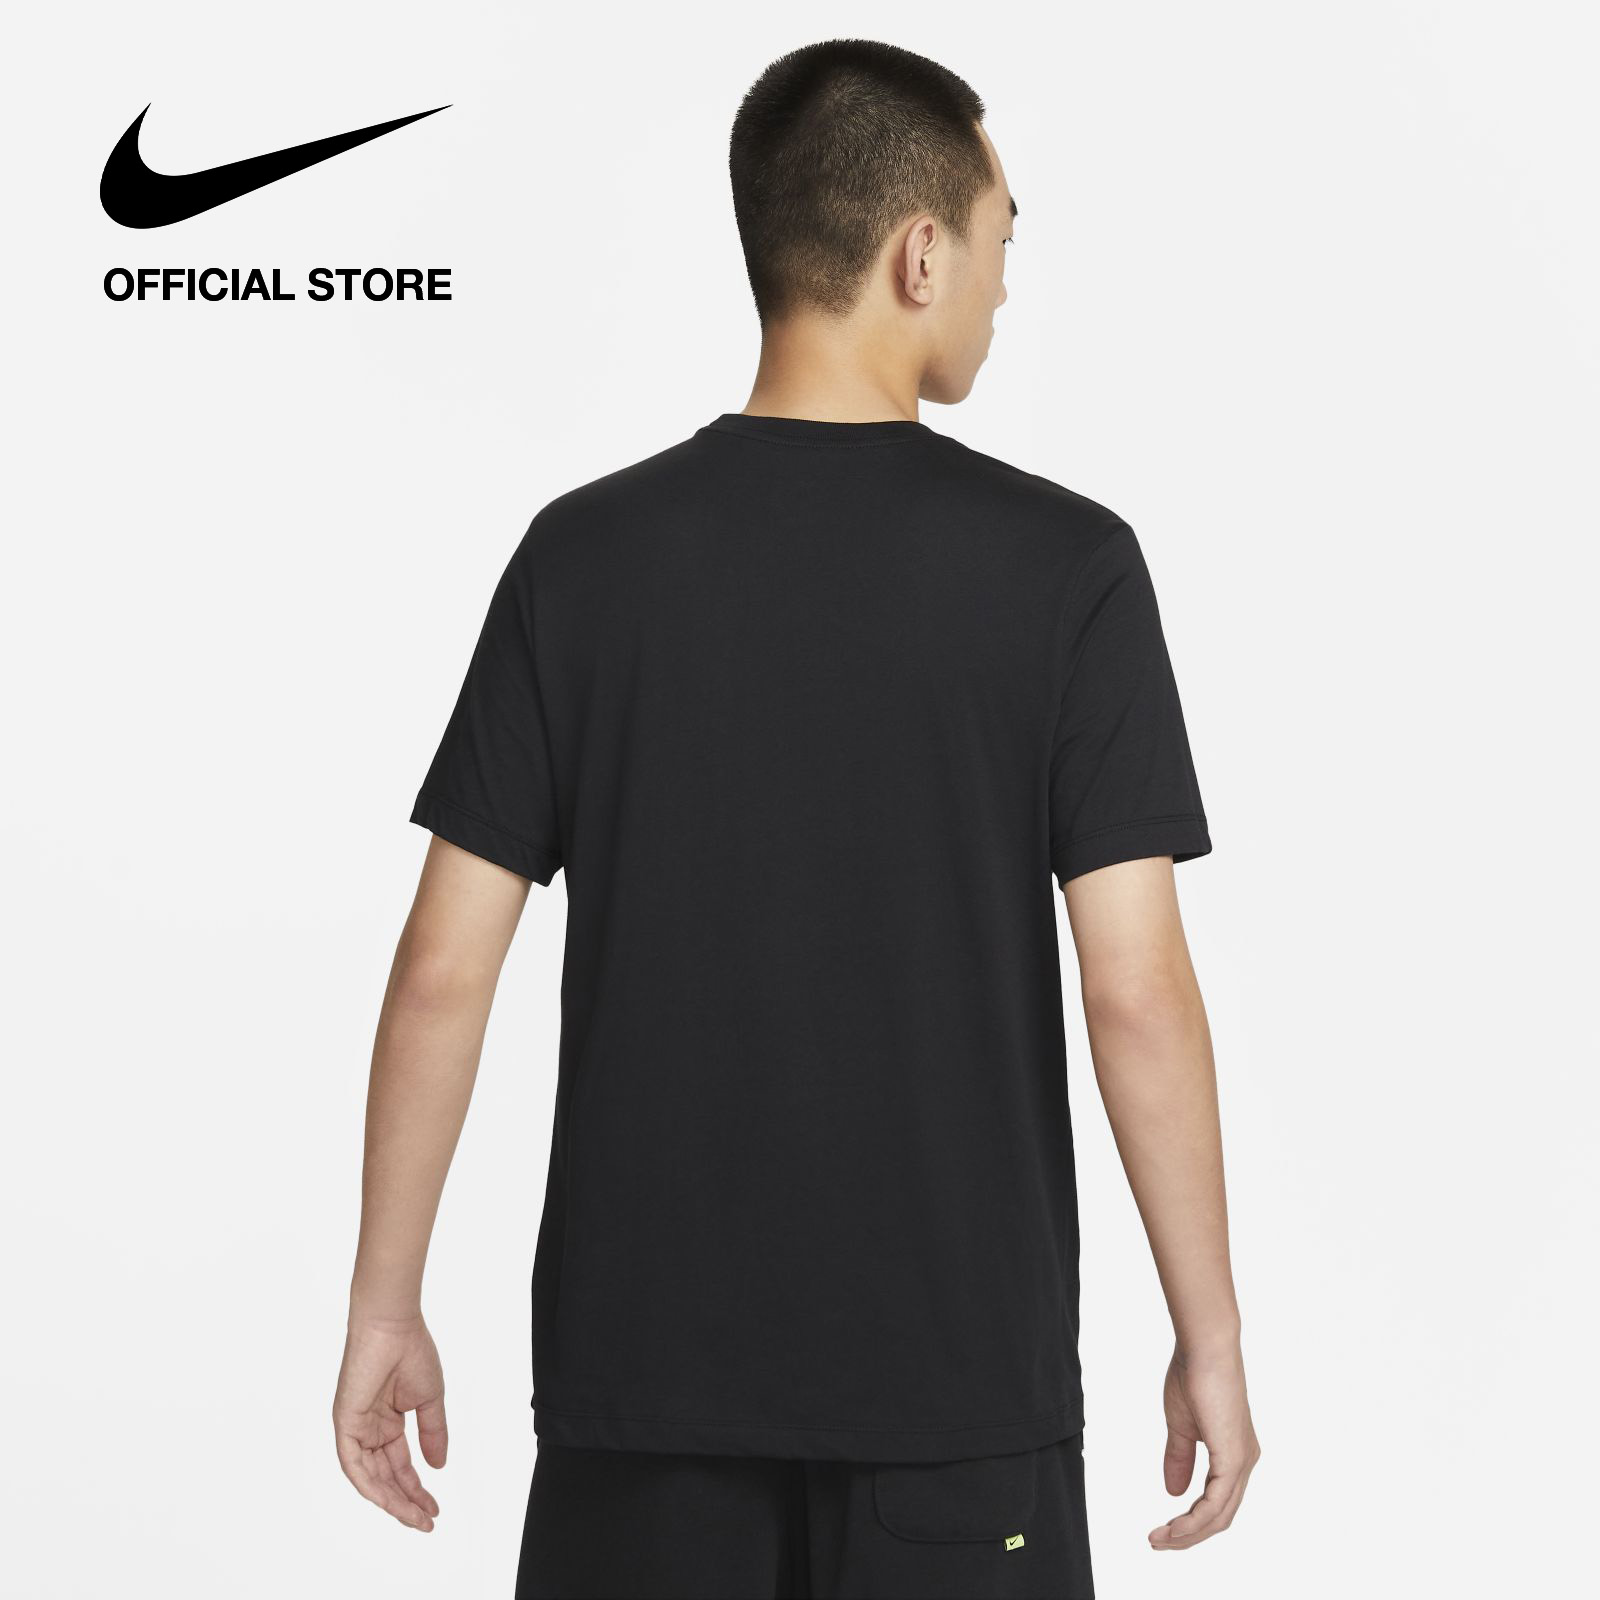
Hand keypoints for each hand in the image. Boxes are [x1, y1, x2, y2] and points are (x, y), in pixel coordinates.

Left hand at [333, 1312, 447, 1531]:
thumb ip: (433, 1432)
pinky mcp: (345, 1423)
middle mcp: (369, 1429)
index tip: (434, 1508)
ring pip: (370, 1477)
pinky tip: (388, 1500)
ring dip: (391, 1500)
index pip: (400, 1466)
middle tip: (427, 1521)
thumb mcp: (429, 1399)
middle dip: (406, 1501)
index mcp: (387, 1422)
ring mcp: (355, 1428)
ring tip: (415, 1516)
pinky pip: (353, 1464)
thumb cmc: (411, 1351)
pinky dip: (370, 1484)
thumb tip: (438, 1465)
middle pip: (386, 1477)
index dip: (417, 1489)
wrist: (393, 1325)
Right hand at [1149, 1341, 1259, 1549]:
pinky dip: (1194, 1521)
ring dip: (1188, 1533)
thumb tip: (1173, 1493)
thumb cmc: (1193, 1375)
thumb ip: (1179, 1457)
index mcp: (1234, 1454)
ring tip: (1159, 1539)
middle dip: (1188, 1536)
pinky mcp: (1233, 1458)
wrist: (1204, 1348)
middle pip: (1220, 1518)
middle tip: (1158, 1542)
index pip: (1216, 1503)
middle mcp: (1244, 1462)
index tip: (1162, 1530)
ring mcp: (1242, 1462)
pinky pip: (1215, 1503)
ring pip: (1219, 1517)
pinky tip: (1175, 1527)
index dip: (1190, 1522)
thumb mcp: (1181, 1425)